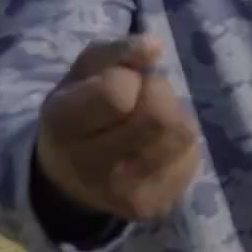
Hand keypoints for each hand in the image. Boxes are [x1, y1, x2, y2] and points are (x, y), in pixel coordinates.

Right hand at [34, 35, 199, 222]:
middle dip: (157, 94)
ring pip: (182, 134)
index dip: (127, 79)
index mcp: (62, 125)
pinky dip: (178, 145)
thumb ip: (116, 51)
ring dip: (173, 116)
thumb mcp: (84, 71)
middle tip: (140, 98)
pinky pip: (189, 158)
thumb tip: (154, 45)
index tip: (115, 84)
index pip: (118, 93)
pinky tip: (154, 148)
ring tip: (148, 121)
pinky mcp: (153, 206)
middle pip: (160, 117)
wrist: (70, 177)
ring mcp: (123, 195)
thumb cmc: (80, 109)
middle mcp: (89, 168)